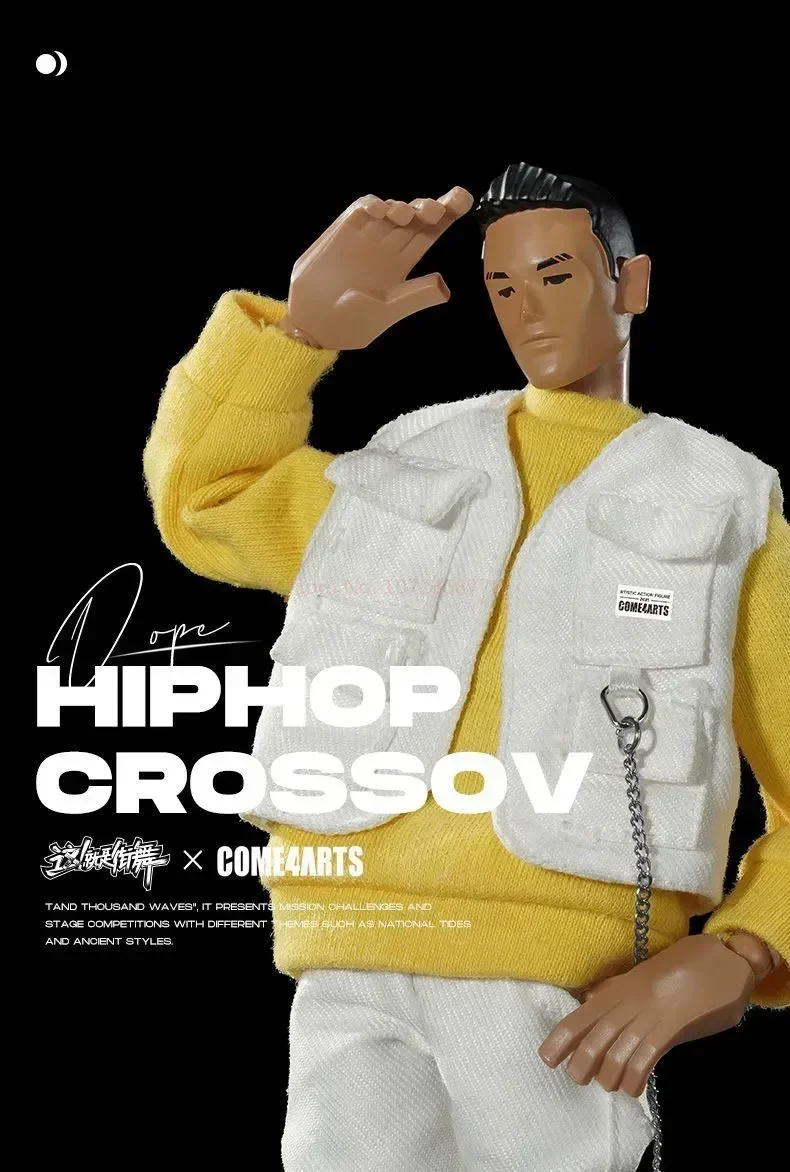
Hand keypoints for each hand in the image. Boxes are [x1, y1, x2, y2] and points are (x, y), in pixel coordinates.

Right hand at [279, 186, 473, 349]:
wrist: (315, 323)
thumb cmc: (353, 321)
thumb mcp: (388, 310)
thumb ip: (415, 296)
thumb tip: (444, 284)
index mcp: (404, 263)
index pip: (430, 232)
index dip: (448, 213)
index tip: (463, 200)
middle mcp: (389, 245)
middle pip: (416, 216)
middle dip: (430, 206)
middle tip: (435, 211)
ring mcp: (367, 236)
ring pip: (392, 210)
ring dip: (402, 206)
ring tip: (405, 215)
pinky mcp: (344, 231)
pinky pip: (361, 210)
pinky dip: (372, 205)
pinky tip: (379, 210)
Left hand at [538, 935, 755, 1097]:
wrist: (725, 957)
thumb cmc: (685, 967)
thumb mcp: (644, 976)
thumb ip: (617, 990)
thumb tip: (589, 1001)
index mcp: (622, 986)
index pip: (584, 1013)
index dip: (563, 1035)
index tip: (547, 1058)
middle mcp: (631, 998)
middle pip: (596, 1033)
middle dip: (582, 1060)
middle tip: (577, 1079)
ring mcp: (652, 1012)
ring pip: (618, 1048)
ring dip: (609, 1074)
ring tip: (609, 1085)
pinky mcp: (675, 1025)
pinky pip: (647, 1055)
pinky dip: (635, 1076)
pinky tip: (633, 1088)